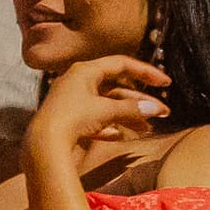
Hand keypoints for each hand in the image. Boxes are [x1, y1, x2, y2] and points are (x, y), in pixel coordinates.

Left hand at [25, 54, 172, 167]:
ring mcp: (74, 101)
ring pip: (108, 105)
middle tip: (163, 112)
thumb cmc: (72, 119)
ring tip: (146, 130)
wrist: (44, 145)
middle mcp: (79, 81)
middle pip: (118, 87)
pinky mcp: (70, 120)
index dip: (146, 73)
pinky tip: (119, 136)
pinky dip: (110, 126)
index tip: (165, 83)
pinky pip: (96, 119)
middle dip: (140, 101)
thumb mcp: (106, 111)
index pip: (122, 64)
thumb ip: (132, 109)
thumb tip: (156, 109)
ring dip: (128, 116)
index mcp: (85, 70)